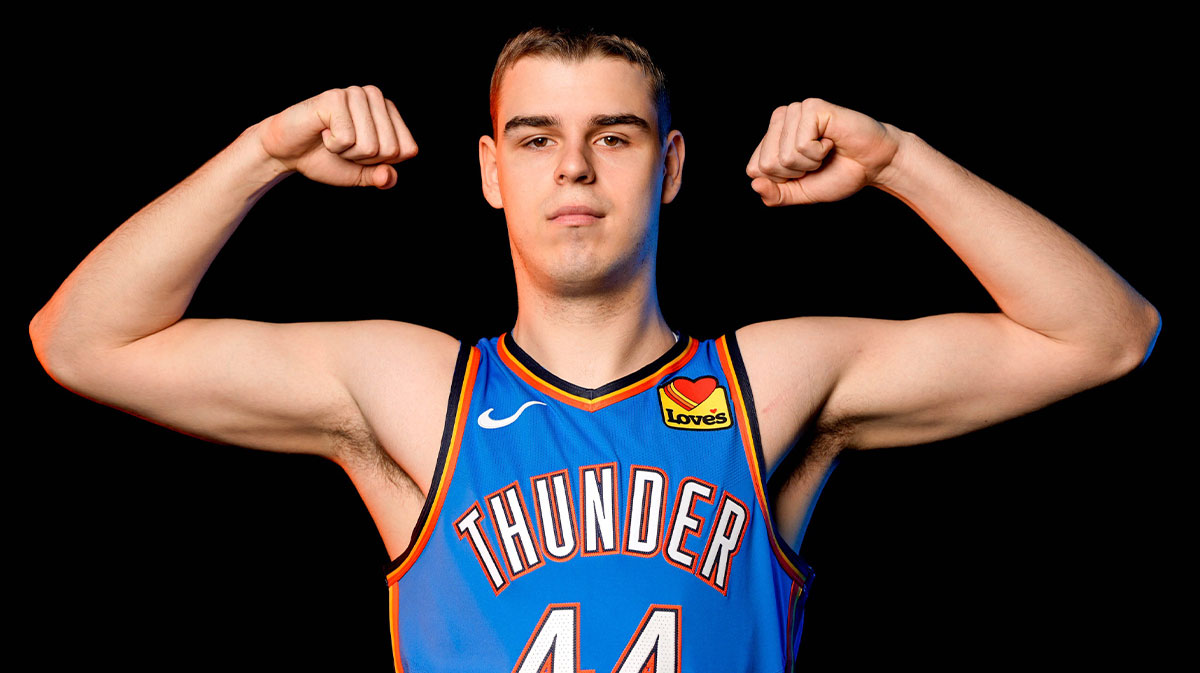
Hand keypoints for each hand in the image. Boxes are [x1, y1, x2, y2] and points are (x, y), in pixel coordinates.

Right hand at [257, 85, 417, 188]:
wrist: (287, 152)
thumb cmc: (325, 158)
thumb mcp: (360, 174)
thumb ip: (381, 177)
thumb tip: (389, 177)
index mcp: (389, 113)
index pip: (408, 150)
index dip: (381, 163)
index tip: (359, 153)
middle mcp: (375, 97)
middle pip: (390, 149)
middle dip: (364, 159)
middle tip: (342, 146)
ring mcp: (356, 94)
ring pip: (371, 145)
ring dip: (347, 152)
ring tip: (331, 137)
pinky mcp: (335, 97)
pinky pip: (347, 138)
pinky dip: (333, 145)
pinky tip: (322, 131)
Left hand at [746, 98, 899, 205]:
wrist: (873, 165)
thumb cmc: (838, 174)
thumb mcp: (800, 192)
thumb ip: (775, 195)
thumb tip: (754, 184)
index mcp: (771, 137)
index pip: (754, 169)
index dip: (782, 181)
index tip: (804, 171)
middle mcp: (780, 119)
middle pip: (767, 164)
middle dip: (796, 173)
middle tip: (818, 160)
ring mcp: (795, 110)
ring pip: (784, 156)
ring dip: (810, 163)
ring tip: (825, 150)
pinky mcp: (811, 107)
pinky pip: (802, 146)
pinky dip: (819, 153)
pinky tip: (831, 141)